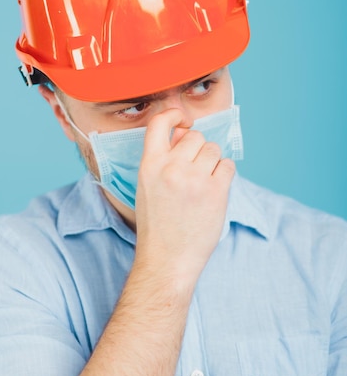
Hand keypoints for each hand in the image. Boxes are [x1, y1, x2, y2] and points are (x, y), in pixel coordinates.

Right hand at [134, 108, 234, 286]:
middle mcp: (171, 167)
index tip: (183, 121)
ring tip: (203, 182)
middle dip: (198, 149)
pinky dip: (224, 174)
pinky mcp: (216, 191)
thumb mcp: (148, 186)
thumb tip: (186, 134)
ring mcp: (195, 179)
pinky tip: (215, 188)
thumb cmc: (157, 224)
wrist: (167, 259)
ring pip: (214, 149)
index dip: (173, 116)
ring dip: (212, 162)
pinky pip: (228, 165)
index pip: (160, 124)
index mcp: (150, 165)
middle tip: (194, 169)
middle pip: (196, 137)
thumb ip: (164, 158)